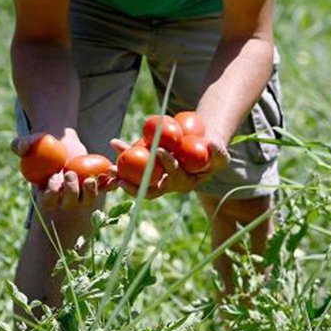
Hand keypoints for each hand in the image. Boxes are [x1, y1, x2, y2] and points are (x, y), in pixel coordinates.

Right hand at [11, 130, 117, 210]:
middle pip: (70, 204)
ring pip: (88, 201)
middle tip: (70, 173)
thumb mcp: (28, 142)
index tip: (53, 177)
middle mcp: (64, 198)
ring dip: (90, 193)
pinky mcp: (94, 184)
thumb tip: (20, 148)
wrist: (60, 140)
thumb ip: (20, 145)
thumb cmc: (41, 144)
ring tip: (89, 179)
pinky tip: (113, 179)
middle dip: (71, 192)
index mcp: (46, 192)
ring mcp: (81, 193)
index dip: (52, 193)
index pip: (49, 201)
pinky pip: (104, 188)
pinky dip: (110, 185)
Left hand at [110, 137, 230, 198]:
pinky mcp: (148, 166)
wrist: (201, 148)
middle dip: (133, 183)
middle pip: (149, 187)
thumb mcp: (220, 155)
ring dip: (122, 174)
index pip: (172, 178)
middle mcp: (168, 184)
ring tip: (110, 168)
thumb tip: (212, 145)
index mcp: (184, 184)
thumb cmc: (212, 153)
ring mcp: (156, 177)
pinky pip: (134, 163)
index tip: (158, 150)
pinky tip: (114, 143)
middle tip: (120, 174)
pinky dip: (124, 153)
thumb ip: (218, 152)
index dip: (166, 166)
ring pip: (137, 179)